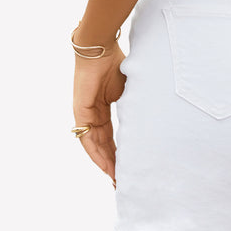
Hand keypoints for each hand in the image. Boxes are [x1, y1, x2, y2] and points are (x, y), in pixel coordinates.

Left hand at [72, 43, 126, 184]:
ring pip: (94, 147)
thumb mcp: (129, 91)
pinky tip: (106, 167)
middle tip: (123, 182)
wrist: (101, 49)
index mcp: (103, 109)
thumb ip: (134, 106)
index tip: (129, 168)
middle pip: (103, 146)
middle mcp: (93, 115)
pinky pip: (87, 139)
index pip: (111, 137)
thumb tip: (150, 120)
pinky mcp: (80, 113)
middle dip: (113, 164)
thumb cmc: (116, 63)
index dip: (119, 153)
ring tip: (117, 180)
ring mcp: (85, 115)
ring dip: (105, 164)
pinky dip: (96, 154)